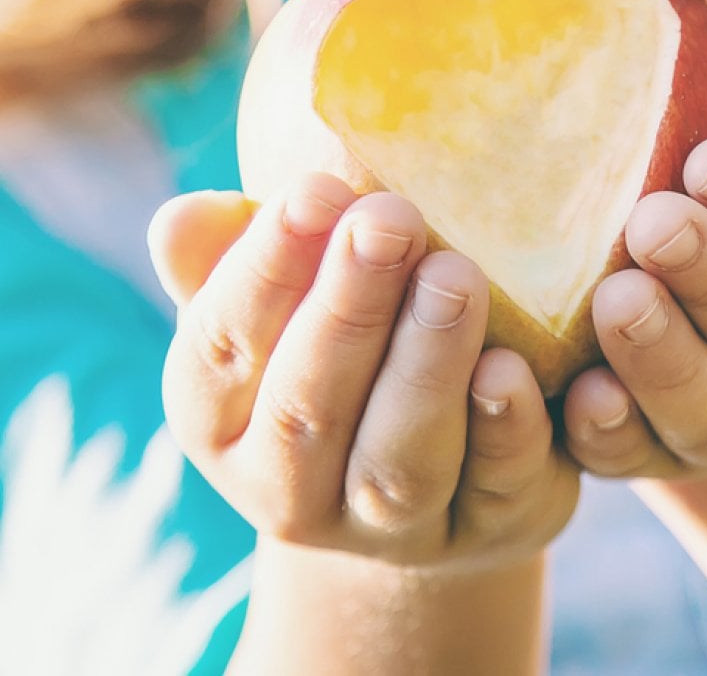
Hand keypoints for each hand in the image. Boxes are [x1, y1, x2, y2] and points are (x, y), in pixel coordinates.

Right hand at [151, 174, 577, 570]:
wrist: (440, 497)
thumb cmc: (345, 365)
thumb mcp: (283, 316)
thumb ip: (233, 264)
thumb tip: (185, 214)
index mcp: (220, 424)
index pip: (220, 347)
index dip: (261, 269)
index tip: (314, 189)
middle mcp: (292, 491)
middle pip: (307, 407)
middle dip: (347, 309)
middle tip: (390, 219)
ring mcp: (394, 526)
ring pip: (400, 459)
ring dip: (426, 367)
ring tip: (456, 278)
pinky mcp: (492, 528)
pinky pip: (496, 484)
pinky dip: (504, 428)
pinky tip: (512, 371)